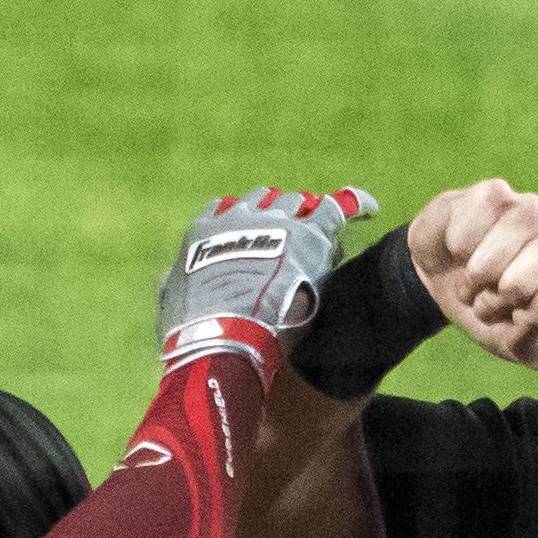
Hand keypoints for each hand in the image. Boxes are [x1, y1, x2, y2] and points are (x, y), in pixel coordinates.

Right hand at [158, 187, 379, 368]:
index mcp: (203, 231)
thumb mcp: (171, 303)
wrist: (226, 336)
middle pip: (264, 201)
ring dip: (305, 217)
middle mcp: (238, 217)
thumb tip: (171, 280)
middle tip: (289, 237)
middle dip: (276, 215)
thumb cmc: (195, 332)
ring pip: (297, 204)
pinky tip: (366, 208)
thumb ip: (173, 285)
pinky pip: (332, 209)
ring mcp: (275, 222)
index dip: (242, 219)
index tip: (253, 232)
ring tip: (318, 235)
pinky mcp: (308, 234)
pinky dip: (351, 205)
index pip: (225, 209)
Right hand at [404, 179, 537, 369]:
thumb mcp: (508, 338)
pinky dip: (456, 252)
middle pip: (521, 284)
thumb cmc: (486, 303)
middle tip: (488, 299)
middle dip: (492, 303)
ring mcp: (529, 208)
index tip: (516, 319)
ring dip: (472, 280)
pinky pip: (467, 237)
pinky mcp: (494, 193)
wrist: (442, 273)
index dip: (527, 319)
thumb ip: (533, 351)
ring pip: (492, 261)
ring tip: (473, 279)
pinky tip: (460, 248)